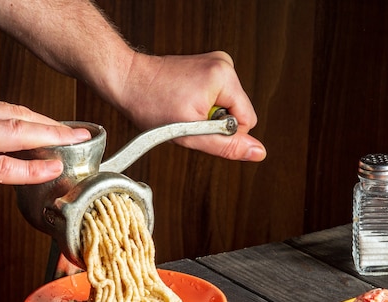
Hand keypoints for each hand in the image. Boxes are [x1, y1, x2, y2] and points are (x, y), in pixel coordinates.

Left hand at [117, 51, 265, 161]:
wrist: (129, 80)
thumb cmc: (151, 104)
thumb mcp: (190, 134)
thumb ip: (227, 146)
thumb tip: (258, 152)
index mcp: (224, 77)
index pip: (248, 120)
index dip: (223, 133)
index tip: (197, 126)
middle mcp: (225, 64)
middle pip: (238, 112)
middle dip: (214, 123)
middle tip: (187, 118)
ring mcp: (218, 62)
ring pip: (228, 105)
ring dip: (207, 114)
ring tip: (183, 107)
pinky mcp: (210, 65)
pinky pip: (219, 96)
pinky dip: (203, 103)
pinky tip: (184, 99)